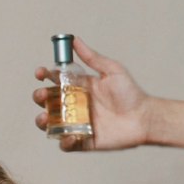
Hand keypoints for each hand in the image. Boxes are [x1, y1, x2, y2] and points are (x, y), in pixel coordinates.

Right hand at [33, 37, 152, 152]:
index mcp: (79, 87)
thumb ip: (92, 57)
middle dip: (40, 98)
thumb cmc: (130, 93)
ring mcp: (77, 124)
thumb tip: (75, 40)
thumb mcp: (111, 70)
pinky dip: (64, 141)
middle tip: (41, 96)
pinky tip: (69, 135)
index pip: (55, 80)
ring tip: (44, 118)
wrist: (143, 117)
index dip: (45, 76)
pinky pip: (67, 144)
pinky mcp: (84, 141)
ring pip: (52, 124)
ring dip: (43, 121)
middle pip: (49, 102)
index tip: (40, 73)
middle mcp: (75, 105)